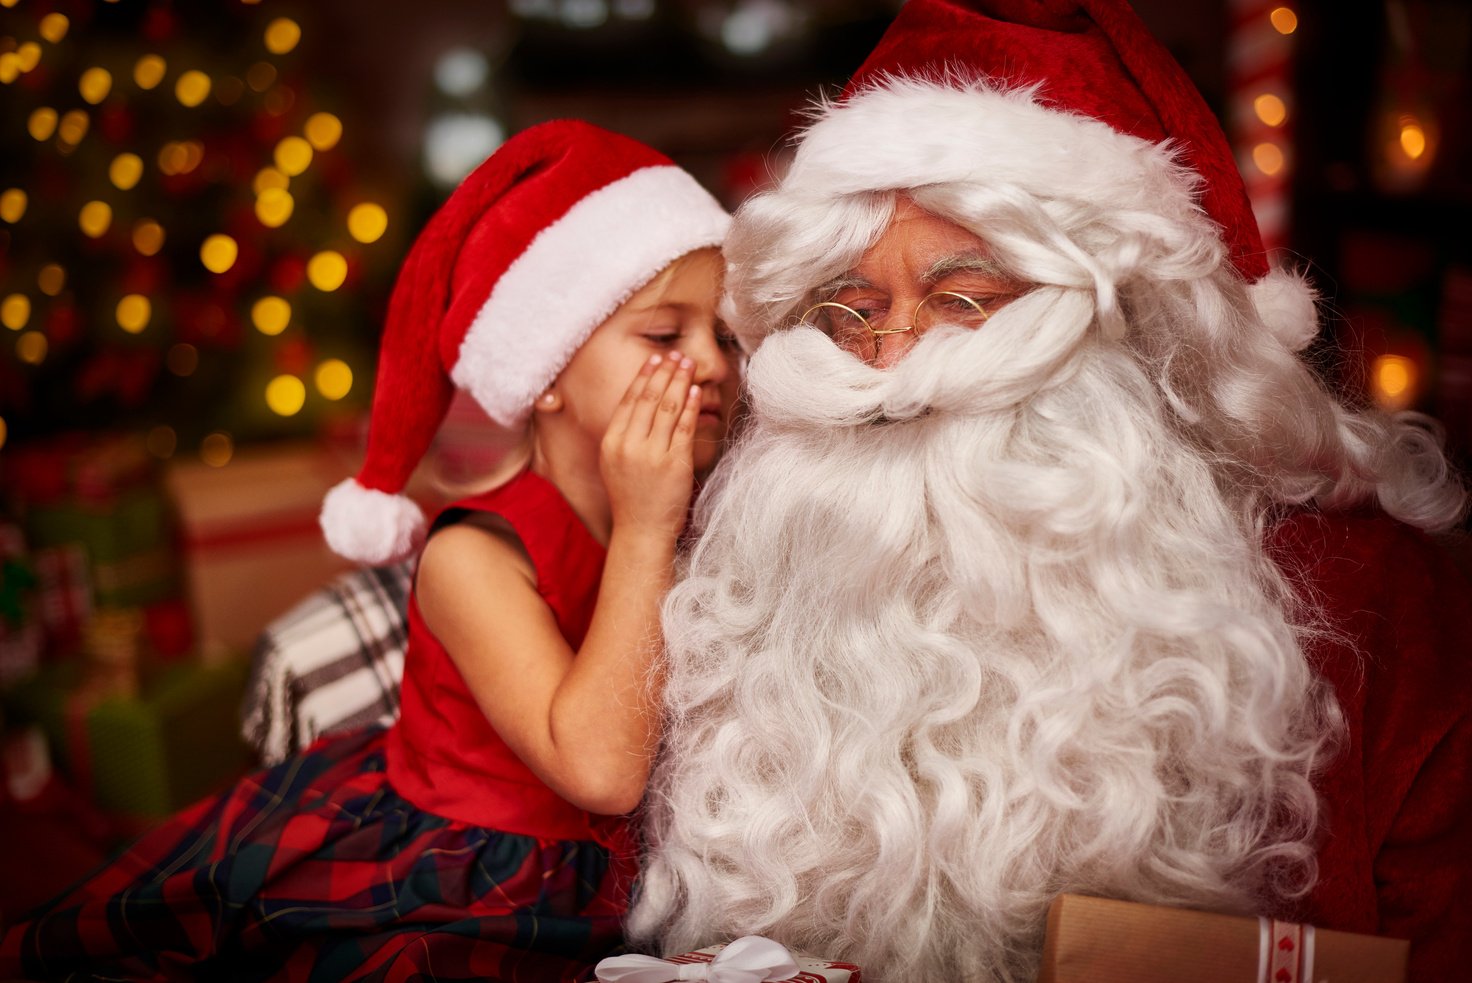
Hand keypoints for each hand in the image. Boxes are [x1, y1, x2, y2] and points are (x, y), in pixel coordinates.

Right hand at [600, 351, 700, 541]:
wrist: (641, 530)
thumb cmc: (631, 497)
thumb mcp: (615, 462)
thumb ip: (624, 435)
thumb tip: (640, 404)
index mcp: (612, 442)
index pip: (629, 401)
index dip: (643, 377)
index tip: (654, 360)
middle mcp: (629, 445)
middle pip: (648, 399)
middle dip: (664, 373)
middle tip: (675, 355)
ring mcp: (651, 455)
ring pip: (667, 409)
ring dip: (679, 382)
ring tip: (687, 365)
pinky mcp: (674, 464)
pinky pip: (683, 428)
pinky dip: (689, 406)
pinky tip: (694, 391)